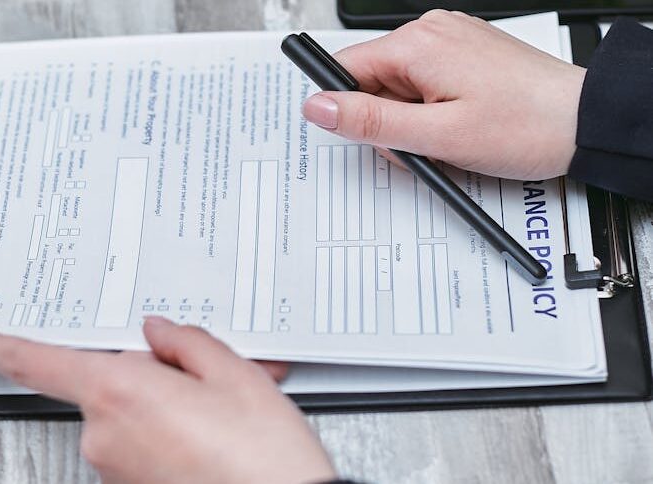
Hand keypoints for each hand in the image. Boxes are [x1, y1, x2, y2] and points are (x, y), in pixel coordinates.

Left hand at [0, 317, 335, 483]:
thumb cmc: (262, 458)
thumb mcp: (235, 375)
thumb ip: (185, 343)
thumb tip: (160, 335)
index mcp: (120, 392)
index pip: (40, 364)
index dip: (0, 349)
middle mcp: (105, 434)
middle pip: (108, 382)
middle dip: (150, 374)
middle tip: (204, 379)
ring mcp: (115, 468)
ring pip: (129, 414)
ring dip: (167, 406)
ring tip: (220, 416)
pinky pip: (140, 445)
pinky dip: (169, 434)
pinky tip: (212, 438)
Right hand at [302, 10, 585, 179]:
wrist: (583, 123)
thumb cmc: (525, 125)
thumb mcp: (436, 134)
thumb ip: (369, 121)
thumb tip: (319, 106)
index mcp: (418, 43)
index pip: (345, 70)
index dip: (349, 111)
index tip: (368, 135)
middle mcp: (432, 32)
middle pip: (372, 83)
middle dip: (388, 123)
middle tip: (425, 145)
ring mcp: (450, 42)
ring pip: (398, 89)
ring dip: (412, 122)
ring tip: (449, 138)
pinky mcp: (464, 56)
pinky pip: (424, 86)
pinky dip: (432, 111)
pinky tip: (458, 125)